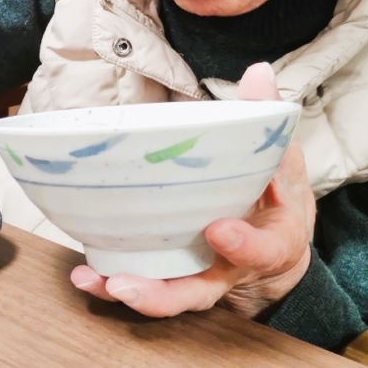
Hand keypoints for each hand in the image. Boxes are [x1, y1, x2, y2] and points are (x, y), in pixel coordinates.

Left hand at [70, 62, 314, 318]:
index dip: (241, 244)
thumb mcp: (283, 157)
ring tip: (98, 281)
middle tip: (126, 285)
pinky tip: (85, 274)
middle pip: (199, 291)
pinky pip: (144, 283)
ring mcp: (200, 276)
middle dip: (162, 292)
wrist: (276, 239)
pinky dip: (112, 283)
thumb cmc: (276, 194)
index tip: (217, 229)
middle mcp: (231, 268)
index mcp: (270, 242)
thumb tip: (258, 73)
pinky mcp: (173, 274)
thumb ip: (268, 118)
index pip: (261, 250)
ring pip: (167, 295)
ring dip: (130, 291)